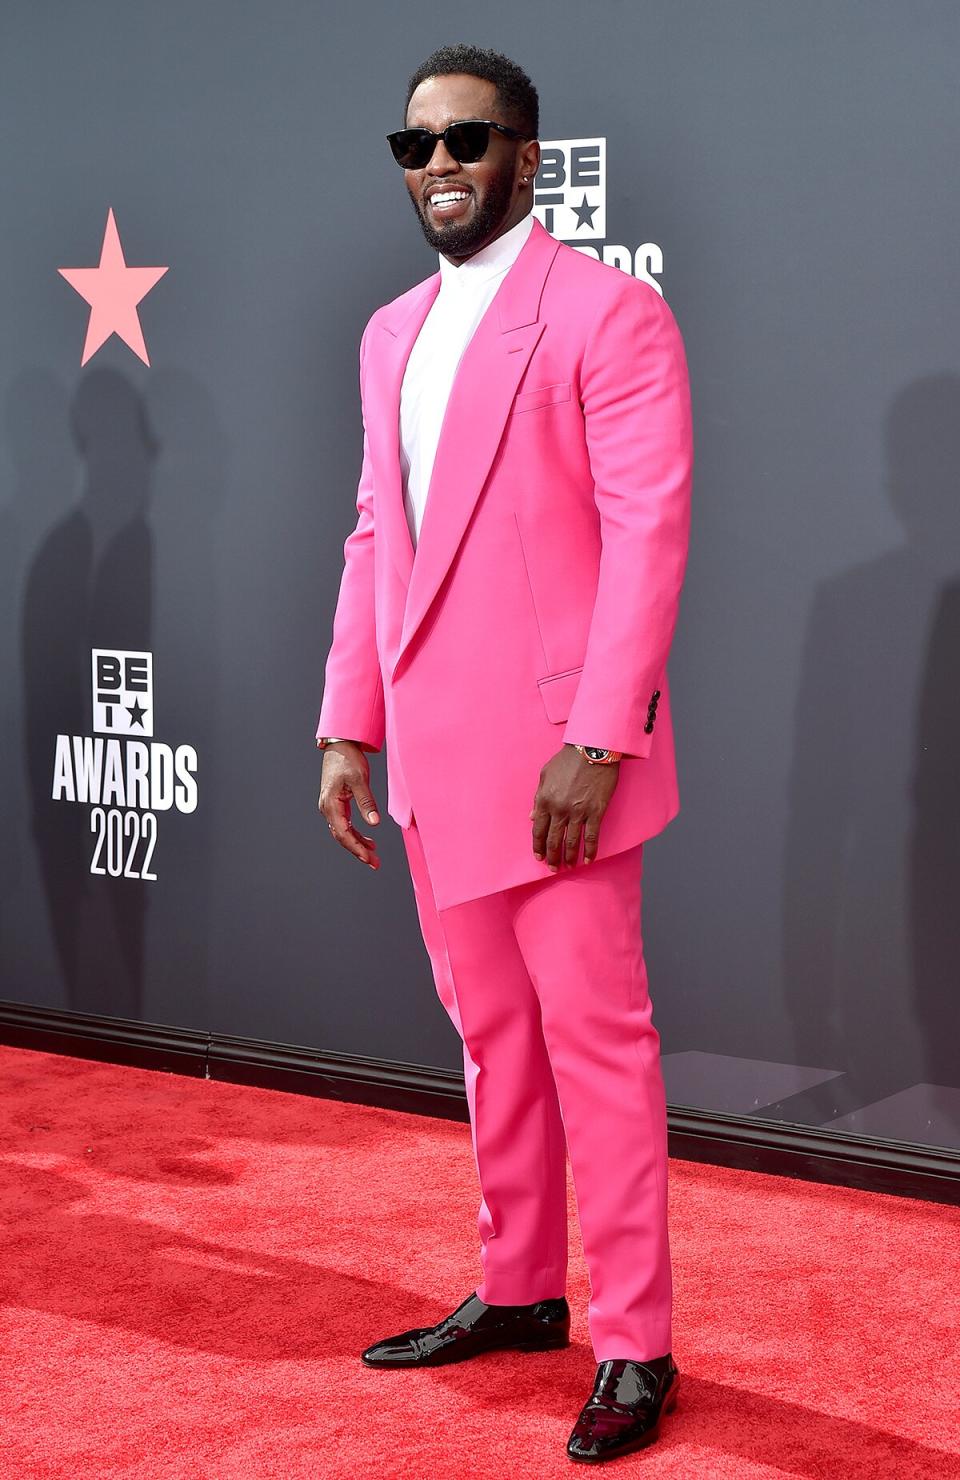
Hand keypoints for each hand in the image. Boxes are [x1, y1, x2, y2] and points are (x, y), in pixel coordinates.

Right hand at [318, 741, 380, 869]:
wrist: (340, 744)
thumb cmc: (348, 759)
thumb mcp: (359, 779)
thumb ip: (366, 802)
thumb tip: (374, 823)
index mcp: (331, 804)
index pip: (344, 833)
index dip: (357, 848)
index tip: (369, 859)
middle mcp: (327, 808)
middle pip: (342, 837)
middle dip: (358, 851)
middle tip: (374, 863)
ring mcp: (331, 806)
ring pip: (343, 832)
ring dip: (358, 844)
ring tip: (373, 855)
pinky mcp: (336, 803)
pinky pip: (345, 824)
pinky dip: (356, 833)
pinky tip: (368, 839)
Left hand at [529, 744, 619, 869]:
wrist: (592, 750)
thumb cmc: (567, 760)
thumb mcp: (545, 775)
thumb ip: (538, 798)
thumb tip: (532, 817)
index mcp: (544, 800)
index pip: (538, 830)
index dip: (538, 846)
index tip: (539, 856)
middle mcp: (559, 809)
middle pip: (553, 839)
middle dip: (552, 856)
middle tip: (553, 868)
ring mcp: (578, 812)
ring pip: (571, 841)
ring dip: (569, 857)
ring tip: (568, 866)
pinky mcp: (595, 812)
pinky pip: (592, 836)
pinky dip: (590, 850)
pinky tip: (588, 859)